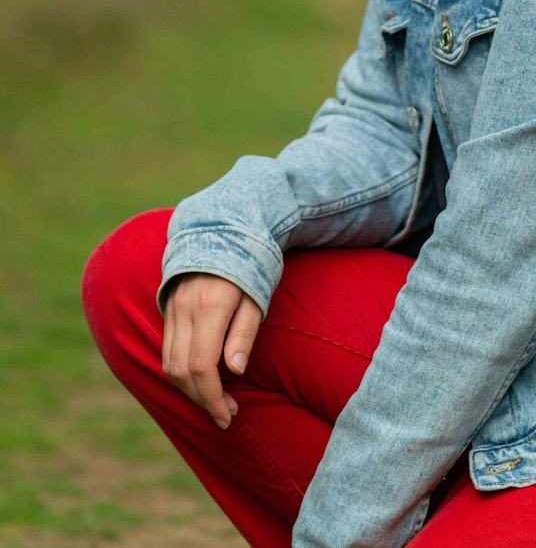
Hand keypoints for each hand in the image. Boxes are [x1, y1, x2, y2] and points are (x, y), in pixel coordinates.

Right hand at [162, 273, 262, 429]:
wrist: (223, 229)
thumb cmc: (251, 264)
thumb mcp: (257, 297)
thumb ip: (244, 334)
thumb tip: (235, 372)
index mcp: (211, 307)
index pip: (203, 367)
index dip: (213, 399)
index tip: (228, 417)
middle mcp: (185, 309)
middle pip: (182, 371)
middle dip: (202, 400)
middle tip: (226, 414)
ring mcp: (173, 308)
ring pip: (169, 363)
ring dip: (189, 390)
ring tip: (215, 400)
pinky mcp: (168, 308)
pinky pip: (168, 349)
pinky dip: (181, 371)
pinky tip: (201, 379)